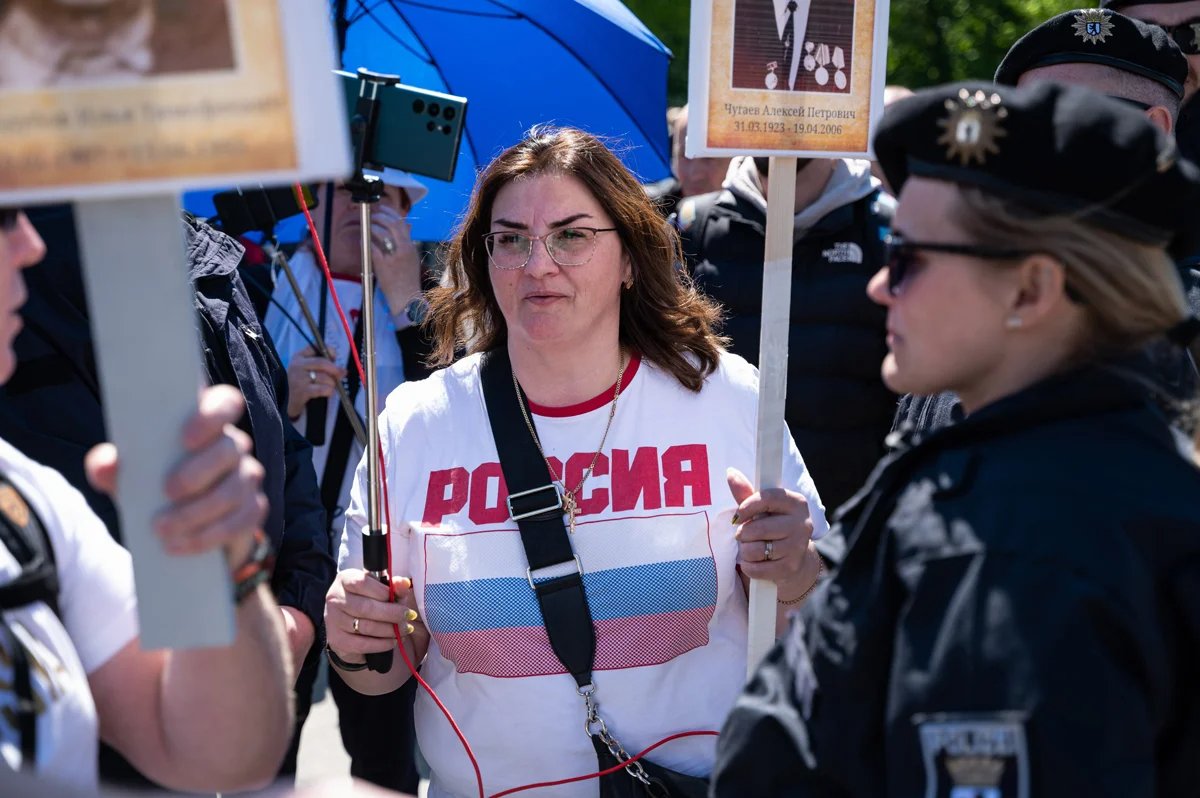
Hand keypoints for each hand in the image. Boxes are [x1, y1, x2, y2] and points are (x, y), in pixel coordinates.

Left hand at [85, 385, 267, 566]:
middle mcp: (234, 445)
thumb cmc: (152, 484)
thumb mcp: (129, 473)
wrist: (177, 526)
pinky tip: (179, 546)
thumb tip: (104, 465)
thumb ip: (112, 465)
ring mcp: (248, 477)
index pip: (226, 402)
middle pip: (231, 448)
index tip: (185, 438)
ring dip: (198, 512)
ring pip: (234, 489)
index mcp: (207, 423)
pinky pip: (241, 521)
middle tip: (167, 492)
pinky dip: (208, 536)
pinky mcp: (253, 509)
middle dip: (200, 471)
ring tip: (162, 530)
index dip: (212, 415)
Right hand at [286, 346, 344, 419]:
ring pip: (324, 377)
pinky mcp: (301, 392)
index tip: (334, 358)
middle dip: (335, 369)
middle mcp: (297, 366)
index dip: (329, 351)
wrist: (286, 402)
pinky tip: (327, 392)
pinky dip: (329, 391)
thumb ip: (322, 365)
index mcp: (299, 357)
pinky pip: (322, 389)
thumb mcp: (307, 370)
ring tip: (330, 387)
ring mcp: (298, 379)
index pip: (316, 347)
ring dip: (332, 383)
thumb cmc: (300, 385)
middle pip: (322, 363)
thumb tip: (342, 369)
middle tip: (341, 374)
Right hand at [325, 570, 425, 663]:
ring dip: (390, 629)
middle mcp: (335, 598)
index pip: (362, 582)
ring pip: (366, 627)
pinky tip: (394, 641)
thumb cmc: (367, 600)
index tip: (399, 597)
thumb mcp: (379, 589)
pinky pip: (363, 644)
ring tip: (405, 629)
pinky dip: (382, 644)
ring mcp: (334, 620)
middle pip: (366, 607)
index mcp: (345, 580)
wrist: (347, 625)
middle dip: (392, 613)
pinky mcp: (337, 640)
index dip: (383, 591)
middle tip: (409, 616)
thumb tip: (404, 583)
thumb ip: (392, 585)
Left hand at [368, 205, 422, 311]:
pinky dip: (366, 241)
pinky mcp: (383, 265)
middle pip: (392, 225)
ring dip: (372, 227)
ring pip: (382, 234)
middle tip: (373, 216)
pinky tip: (363, 239)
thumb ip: (408, 242)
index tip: (382, 209)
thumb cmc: (408, 280)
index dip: (390, 213)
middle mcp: (404, 250)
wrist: (407, 299)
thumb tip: (407, 226)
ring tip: (368, 226)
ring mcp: (393, 257)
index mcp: (411, 247)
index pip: (402, 223)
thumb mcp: (412, 258)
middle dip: (380, 217)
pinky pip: (372, 248)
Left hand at [727, 467, 813, 589]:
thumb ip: (746, 493)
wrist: (794, 557)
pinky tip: (753, 562)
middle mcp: (802, 524)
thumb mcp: (763, 508)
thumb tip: (730, 473)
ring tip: (750, 548)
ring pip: (755, 549)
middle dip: (744, 534)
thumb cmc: (773, 525)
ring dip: (745, 551)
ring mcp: (798, 547)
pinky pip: (757, 568)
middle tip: (745, 535)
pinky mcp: (791, 567)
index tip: (737, 516)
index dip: (746, 507)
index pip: (767, 499)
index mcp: (796, 503)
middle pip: (757, 528)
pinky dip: (749, 566)